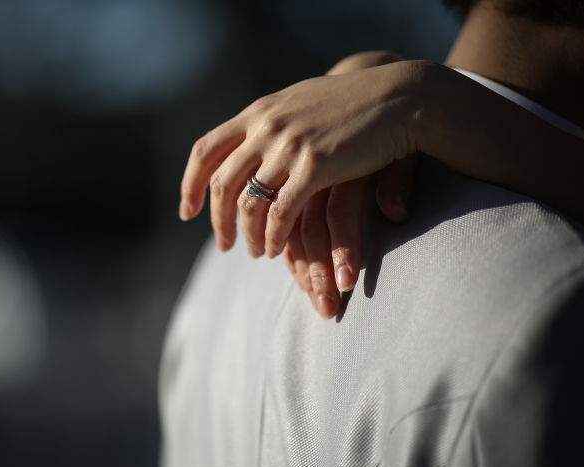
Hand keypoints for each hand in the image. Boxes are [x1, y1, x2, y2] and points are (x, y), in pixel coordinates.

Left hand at [179, 54, 427, 317]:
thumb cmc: (350, 104)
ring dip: (249, 234)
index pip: (205, 150)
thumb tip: (244, 156)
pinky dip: (274, 236)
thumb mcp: (298, 105)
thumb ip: (268, 128)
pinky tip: (276, 250)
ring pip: (249, 202)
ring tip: (256, 253)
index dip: (191, 184)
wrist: (395, 97)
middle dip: (217, 220)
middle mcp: (265, 127)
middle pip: (222, 183)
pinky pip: (281, 212)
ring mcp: (287, 146)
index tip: (187, 212)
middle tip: (224, 246)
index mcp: (257, 113)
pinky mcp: (314, 166)